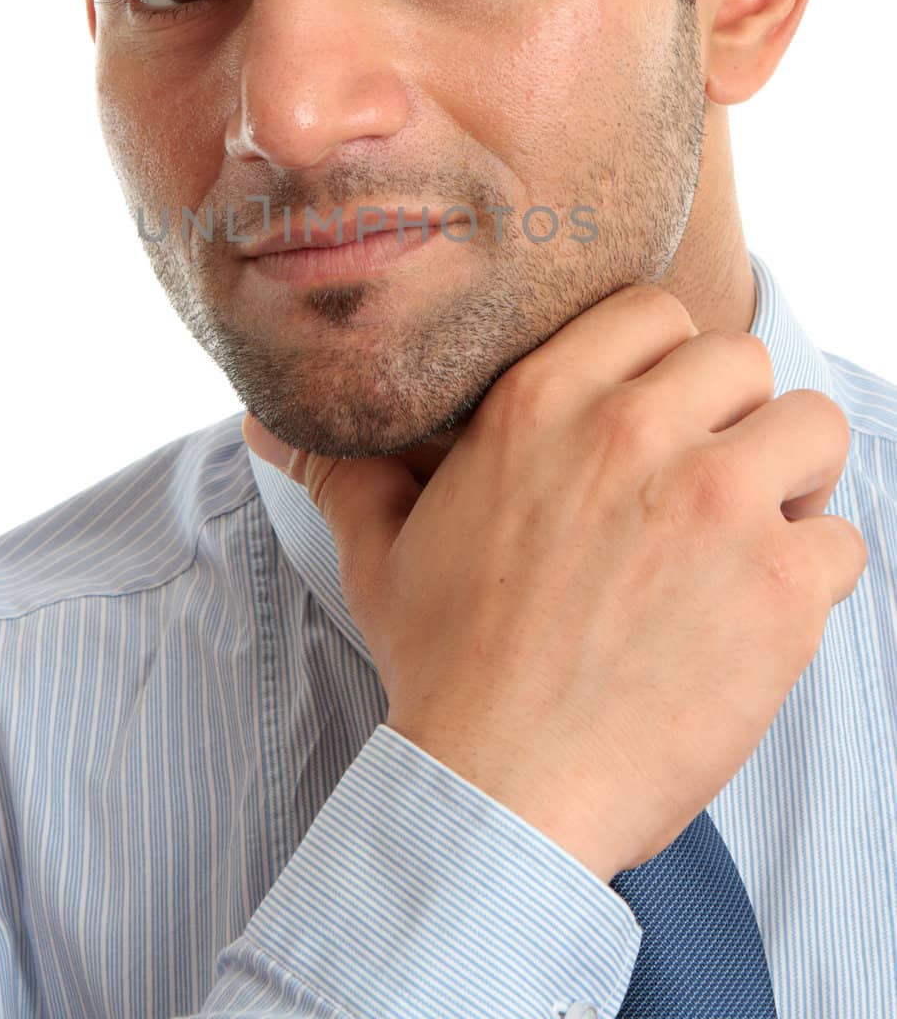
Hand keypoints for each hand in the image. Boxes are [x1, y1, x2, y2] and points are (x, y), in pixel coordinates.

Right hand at [241, 284, 865, 881]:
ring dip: (793, 482)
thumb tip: (261, 423)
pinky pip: (843, 541)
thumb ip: (341, 470)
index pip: (656, 312)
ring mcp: (715, 504)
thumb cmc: (442, 665)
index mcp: (544, 404)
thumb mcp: (381, 550)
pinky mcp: (778, 588)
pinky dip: (816, 577)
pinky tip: (759, 616)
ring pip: (812, 430)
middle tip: (710, 482)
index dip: (668, 362)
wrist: (498, 788)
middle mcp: (634, 433)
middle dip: (736, 415)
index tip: (661, 414)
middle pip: (744, 359)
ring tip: (750, 539)